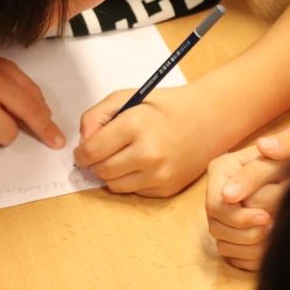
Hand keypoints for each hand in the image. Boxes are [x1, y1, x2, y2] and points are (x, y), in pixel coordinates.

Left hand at [74, 85, 222, 197]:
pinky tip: (142, 164)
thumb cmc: (164, 107)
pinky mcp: (167, 189)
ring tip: (122, 157)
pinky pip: (134, 191)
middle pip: (101, 171)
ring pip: (114, 186)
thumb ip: (96, 117)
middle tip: (101, 153)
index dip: (81, 153)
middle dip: (94, 163)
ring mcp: (159, 174)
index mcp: (135, 125)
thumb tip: (83, 143)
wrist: (209, 119)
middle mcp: (148, 153)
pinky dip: (131, 180)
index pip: (91, 152)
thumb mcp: (127, 98)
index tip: (83, 150)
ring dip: (111, 174)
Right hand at [206, 130, 289, 269]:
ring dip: (250, 246)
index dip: (239, 216)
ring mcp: (224, 216)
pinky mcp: (233, 234)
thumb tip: (250, 162)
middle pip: (216, 226)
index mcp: (223, 169)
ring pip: (223, 243)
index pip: (216, 205)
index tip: (266, 217)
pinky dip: (251, 257)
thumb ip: (273, 156)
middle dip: (245, 233)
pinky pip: (234, 256)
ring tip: (276, 236)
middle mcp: (218, 192)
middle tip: (273, 227)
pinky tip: (272, 247)